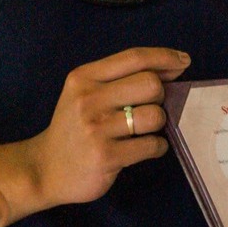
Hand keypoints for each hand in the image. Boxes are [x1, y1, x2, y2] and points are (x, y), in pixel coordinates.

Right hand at [0, 47, 189, 218]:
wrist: (44, 169)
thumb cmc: (73, 128)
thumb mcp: (84, 93)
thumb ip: (119, 79)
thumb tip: (170, 69)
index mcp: (84, 77)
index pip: (134, 57)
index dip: (164, 57)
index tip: (183, 61)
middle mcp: (88, 99)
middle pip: (150, 84)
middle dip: (160, 96)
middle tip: (148, 107)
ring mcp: (97, 129)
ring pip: (154, 116)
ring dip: (158, 124)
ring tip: (143, 131)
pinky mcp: (106, 156)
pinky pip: (151, 145)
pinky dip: (156, 147)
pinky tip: (143, 148)